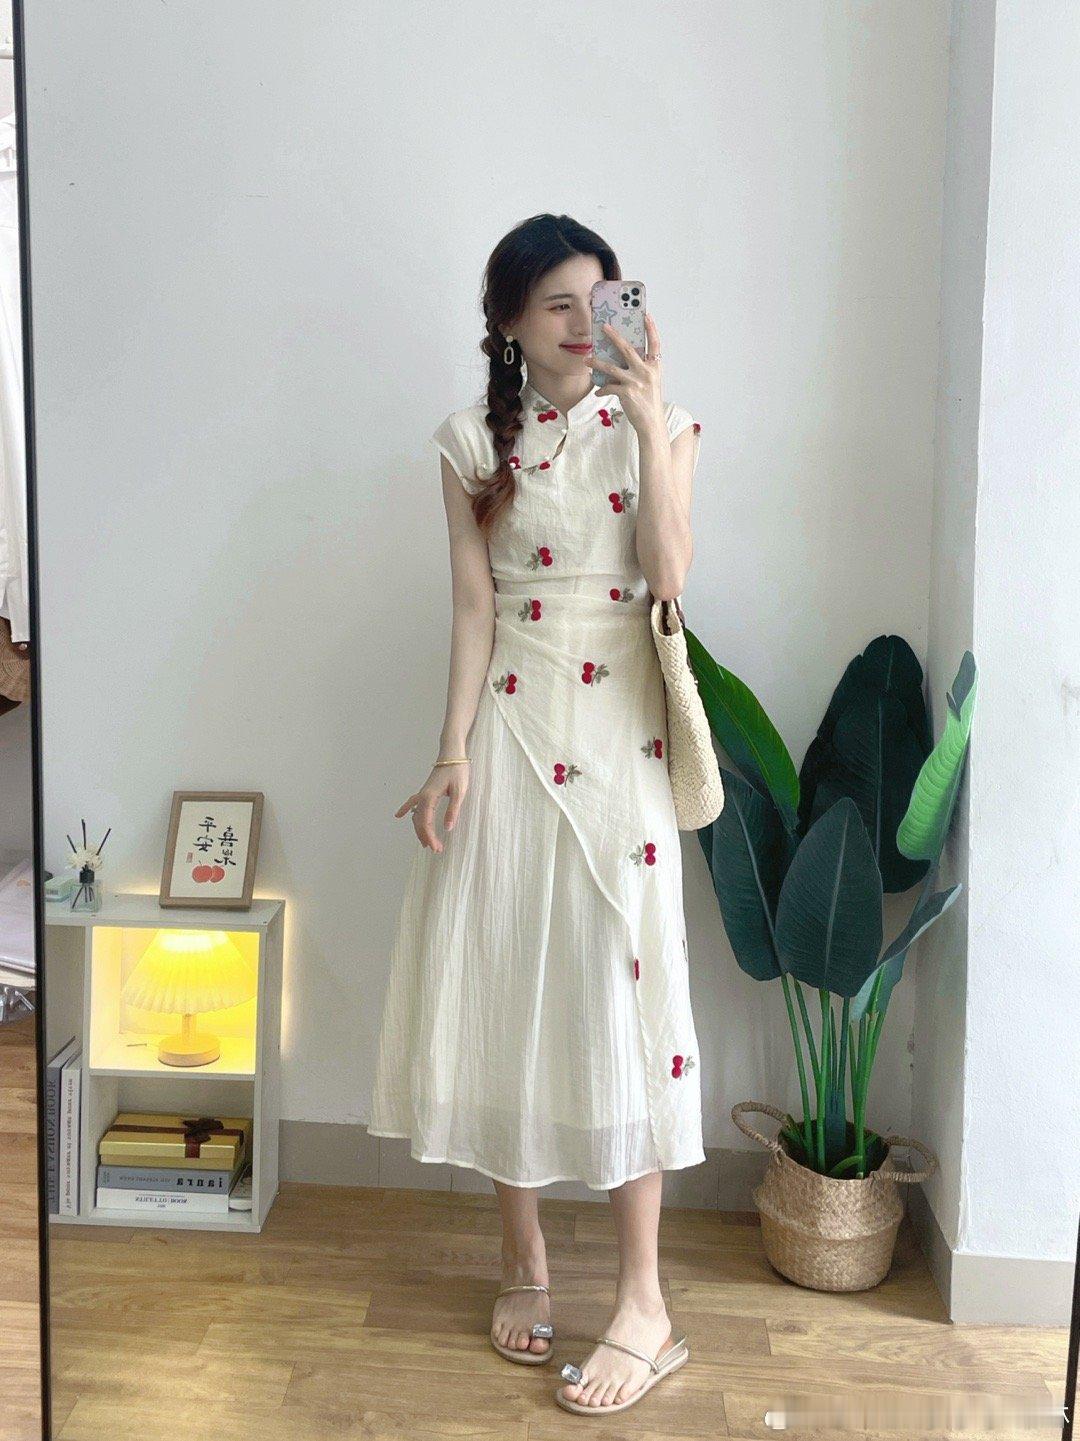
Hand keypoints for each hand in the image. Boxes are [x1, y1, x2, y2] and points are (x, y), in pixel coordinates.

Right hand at [394, 764, 468, 851]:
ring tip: (425, 842)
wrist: (452, 754)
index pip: (426, 822)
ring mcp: (423, 793)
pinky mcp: (426, 791)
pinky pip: (413, 803)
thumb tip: (447, 829)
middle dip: (426, 837)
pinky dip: (406, 810)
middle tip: (436, 850)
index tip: (436, 848)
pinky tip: (399, 816)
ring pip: (416, 815)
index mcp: (430, 797)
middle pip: (419, 821)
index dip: (430, 837)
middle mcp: (423, 796)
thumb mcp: (460, 791)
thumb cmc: (458, 770)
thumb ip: (453, 810)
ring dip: (419, 829)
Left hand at [591, 312, 665, 435]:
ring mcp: (636, 381)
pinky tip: (598, 392)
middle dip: (614, 336)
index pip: (655, 343)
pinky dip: (602, 390)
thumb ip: (641, 368)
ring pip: (611, 367)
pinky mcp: (627, 393)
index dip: (651, 328)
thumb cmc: (649, 402)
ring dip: (596, 363)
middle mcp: (646, 371)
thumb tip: (622, 359)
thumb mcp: (650, 381)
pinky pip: (609, 387)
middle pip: (627, 349)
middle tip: (604, 327)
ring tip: (587, 360)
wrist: (651, 423)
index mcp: (655, 366)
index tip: (646, 315)